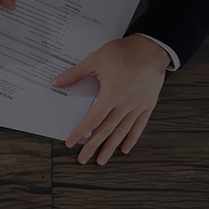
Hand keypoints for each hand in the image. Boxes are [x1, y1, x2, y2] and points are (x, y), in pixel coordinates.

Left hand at [53, 34, 170, 163]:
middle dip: (93, 146)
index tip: (71, 142)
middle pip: (106, 130)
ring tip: (102, 160)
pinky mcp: (148, 105)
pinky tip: (125, 148)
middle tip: (83, 159)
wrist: (152, 48)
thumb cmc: (124, 52)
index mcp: (111, 95)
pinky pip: (139, 126)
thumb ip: (75, 73)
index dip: (80, 132)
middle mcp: (125, 104)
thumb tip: (56, 82)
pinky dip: (132, 138)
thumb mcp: (95, 59)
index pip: (92, 119)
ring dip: (111, 147)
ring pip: (122, 131)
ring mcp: (138, 106)